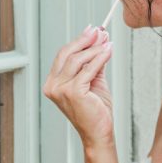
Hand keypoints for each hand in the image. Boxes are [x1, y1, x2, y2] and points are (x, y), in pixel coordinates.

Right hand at [43, 26, 113, 146]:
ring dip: (95, 48)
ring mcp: (61, 90)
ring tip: (107, 42)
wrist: (99, 132)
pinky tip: (108, 51)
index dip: (78, 41)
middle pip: (67, 54)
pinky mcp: (73, 92)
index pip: (63, 55)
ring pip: (78, 59)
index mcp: (52, 83)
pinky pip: (89, 69)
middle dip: (85, 40)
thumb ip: (93, 61)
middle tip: (99, 30)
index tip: (92, 30)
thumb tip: (99, 38)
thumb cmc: (95, 109)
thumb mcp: (92, 80)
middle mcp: (52, 86)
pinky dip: (100, 57)